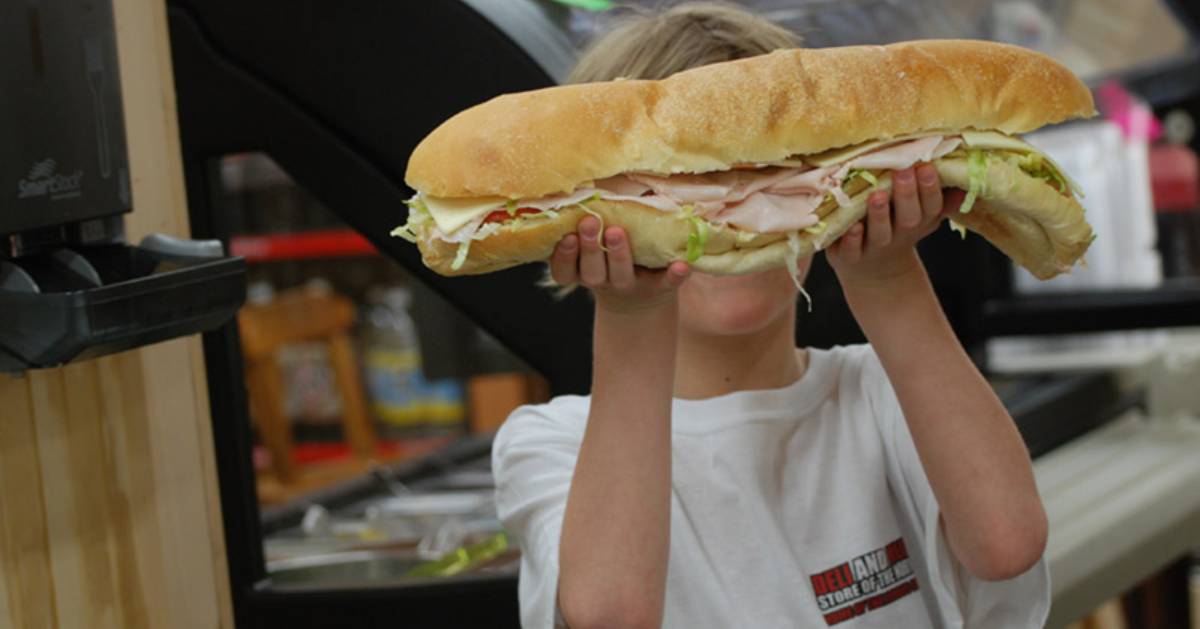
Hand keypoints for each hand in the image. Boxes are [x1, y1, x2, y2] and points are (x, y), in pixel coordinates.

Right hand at [550, 216, 689, 314]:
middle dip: (589, 247)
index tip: (567, 235)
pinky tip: (682, 265)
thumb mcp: (598, 239)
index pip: (564, 270)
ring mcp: (630, 285)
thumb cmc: (613, 255)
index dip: (563, 256)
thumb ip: (597, 216)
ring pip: (620, 276)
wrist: (639, 297)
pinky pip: (666, 284)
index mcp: (583, 270)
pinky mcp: (658, 288)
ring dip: (618, 255)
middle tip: (590, 222)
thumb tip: (602, 173)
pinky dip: (674, 276)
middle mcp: (602, 280)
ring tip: (617, 232)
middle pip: (591, 271)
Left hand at [827, 164, 964, 288]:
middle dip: (908, 195)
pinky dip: (852, 239)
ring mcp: (874, 247)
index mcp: (919, 221)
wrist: (872, 269)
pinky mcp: (849, 257)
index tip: (927, 167)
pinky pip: (852, 250)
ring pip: (880, 232)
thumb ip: (940, 200)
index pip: (931, 206)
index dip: (930, 189)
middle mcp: (899, 235)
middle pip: (908, 218)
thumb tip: (966, 182)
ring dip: (880, 214)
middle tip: (904, 171)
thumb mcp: (921, 217)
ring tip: (877, 194)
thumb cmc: (896, 229)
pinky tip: (852, 225)